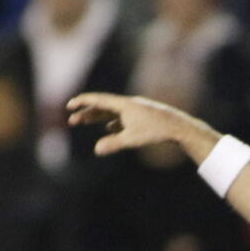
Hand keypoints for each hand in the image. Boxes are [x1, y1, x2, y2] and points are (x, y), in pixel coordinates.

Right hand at [65, 92, 213, 157]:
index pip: (98, 100)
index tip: (69, 105)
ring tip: (84, 122)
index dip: (82, 102)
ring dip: (96, 117)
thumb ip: (114, 144)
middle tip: (71, 120)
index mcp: (124, 105)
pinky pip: (122, 117)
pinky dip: (112, 122)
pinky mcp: (142, 116)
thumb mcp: (133, 139)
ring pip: (111, 112)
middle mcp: (129, 104)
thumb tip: (97, 150)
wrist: (179, 127)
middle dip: (85, 113)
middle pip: (102, 106)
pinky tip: (110, 129)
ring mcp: (136, 109)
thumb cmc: (156, 132)